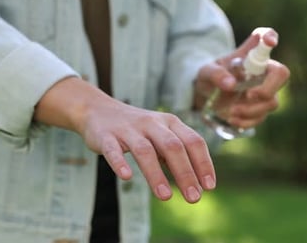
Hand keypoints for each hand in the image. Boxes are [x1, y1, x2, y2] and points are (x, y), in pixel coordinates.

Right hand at [35, 77, 215, 202]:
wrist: (97, 109)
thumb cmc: (136, 128)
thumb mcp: (160, 134)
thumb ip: (177, 155)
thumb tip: (198, 185)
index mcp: (169, 122)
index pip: (193, 141)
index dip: (203, 163)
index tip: (209, 187)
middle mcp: (151, 123)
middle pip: (173, 146)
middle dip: (185, 173)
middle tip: (194, 198)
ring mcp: (128, 129)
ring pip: (144, 151)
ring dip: (156, 174)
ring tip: (165, 197)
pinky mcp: (106, 136)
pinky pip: (113, 150)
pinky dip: (120, 163)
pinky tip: (126, 177)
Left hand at [194, 27, 289, 127]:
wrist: (205, 95)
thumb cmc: (210, 76)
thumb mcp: (206, 72)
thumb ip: (216, 74)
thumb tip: (231, 84)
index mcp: (251, 55)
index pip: (266, 37)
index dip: (270, 37)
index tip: (269, 41)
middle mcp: (262, 72)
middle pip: (282, 74)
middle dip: (268, 88)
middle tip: (249, 95)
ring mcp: (264, 92)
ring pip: (272, 102)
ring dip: (252, 110)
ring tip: (231, 112)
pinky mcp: (258, 110)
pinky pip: (261, 118)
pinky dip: (247, 121)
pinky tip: (233, 120)